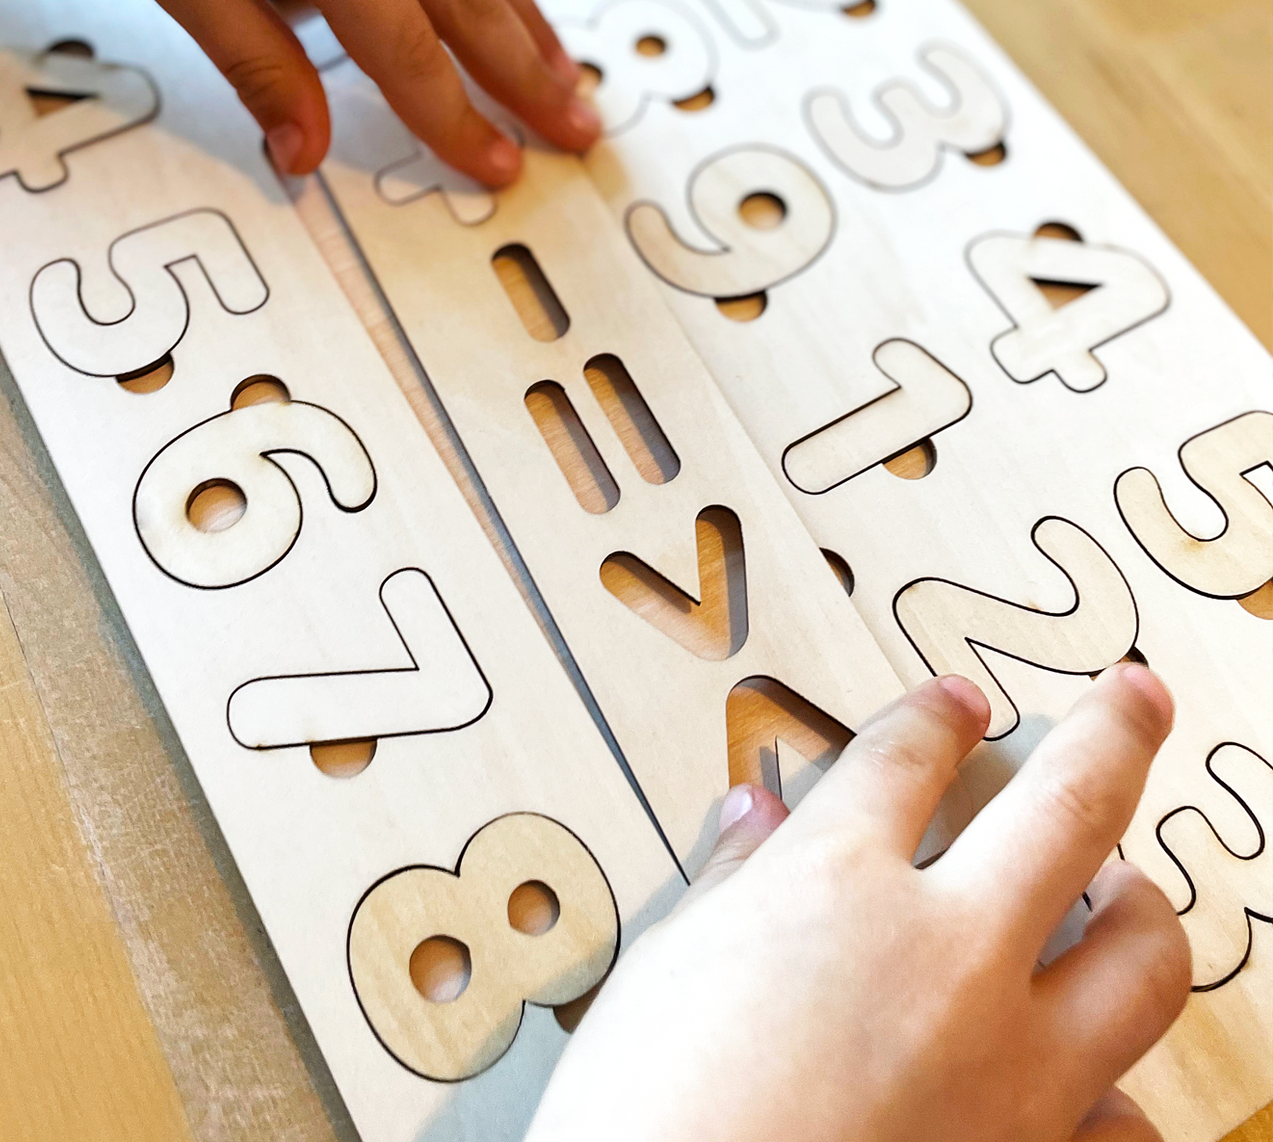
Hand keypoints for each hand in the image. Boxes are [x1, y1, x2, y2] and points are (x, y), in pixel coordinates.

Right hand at [530, 664, 1190, 1141]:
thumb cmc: (648, 1112)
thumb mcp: (665, 971)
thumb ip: (728, 883)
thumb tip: (749, 815)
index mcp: (836, 885)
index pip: (907, 758)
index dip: (937, 716)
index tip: (957, 701)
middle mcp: (946, 953)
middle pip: (1067, 803)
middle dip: (1111, 731)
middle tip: (1134, 695)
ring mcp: (1011, 1064)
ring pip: (1143, 956)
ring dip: (1147, 909)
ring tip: (1134, 891)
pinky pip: (1123, 1117)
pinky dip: (1115, 1091)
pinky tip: (1090, 1084)